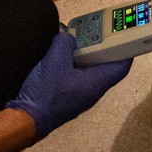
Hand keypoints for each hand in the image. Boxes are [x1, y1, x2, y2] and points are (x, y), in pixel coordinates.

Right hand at [4, 30, 130, 139]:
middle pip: (106, 66)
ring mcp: (80, 95)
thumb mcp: (55, 59)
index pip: (122, 67)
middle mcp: (92, 91)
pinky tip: (64, 54)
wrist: (25, 119)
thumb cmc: (46, 92)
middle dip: (104, 48)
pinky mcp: (67, 97)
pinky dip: (75, 63)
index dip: (126, 49)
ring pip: (91, 71)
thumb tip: (68, 38)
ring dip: (87, 55)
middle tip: (97, 31)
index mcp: (96, 83)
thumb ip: (65, 42)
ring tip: (79, 38)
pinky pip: (78, 76)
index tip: (125, 34)